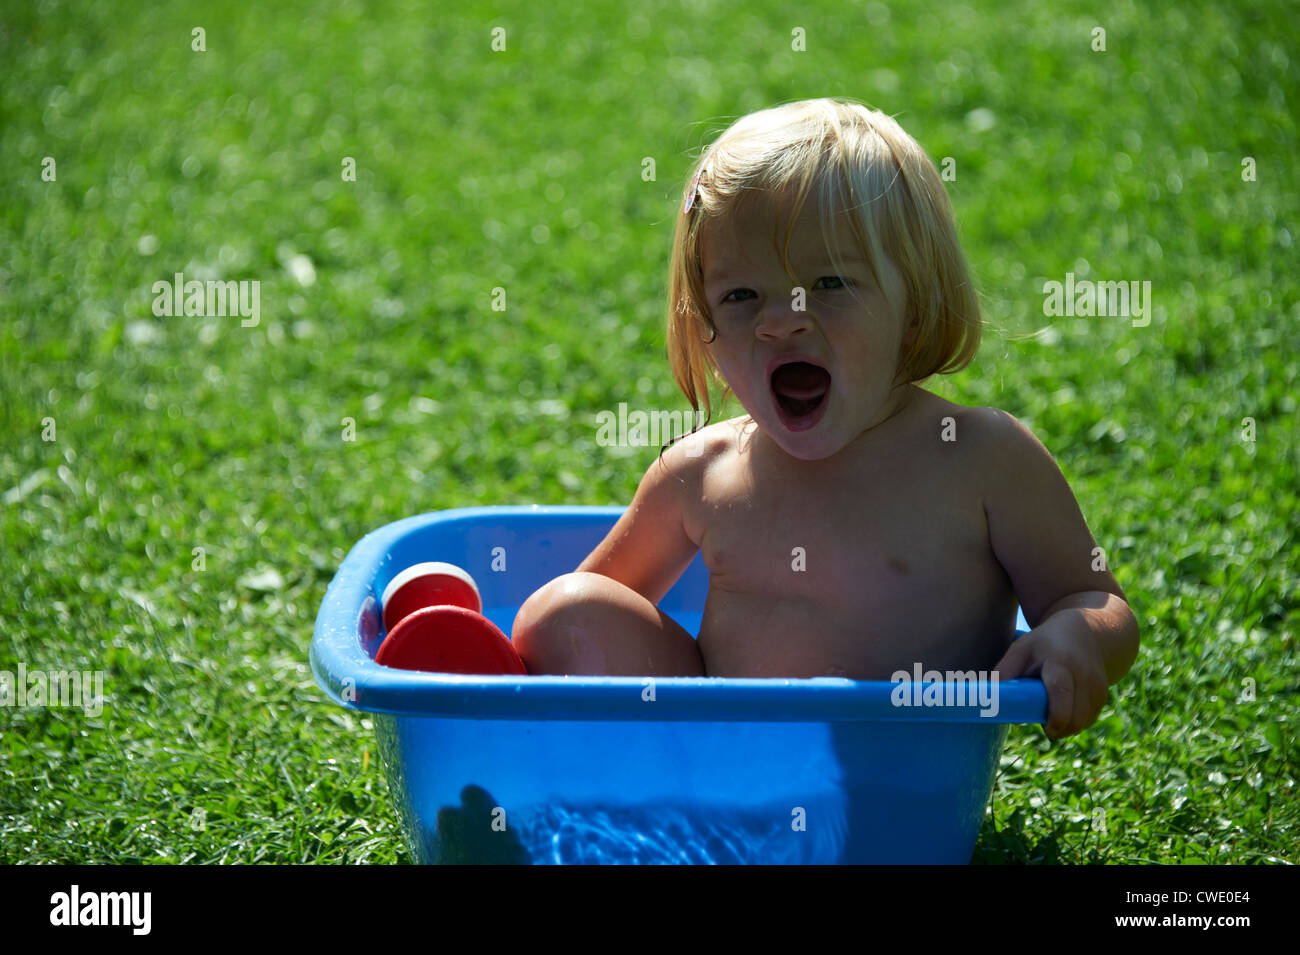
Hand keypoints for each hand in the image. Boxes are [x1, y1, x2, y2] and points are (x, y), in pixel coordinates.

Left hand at [994, 608, 1110, 739]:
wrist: (1087, 632)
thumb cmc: (1046, 642)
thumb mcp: (1021, 649)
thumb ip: (1005, 671)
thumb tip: (988, 698)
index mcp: (1061, 662)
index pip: (1061, 691)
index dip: (1055, 717)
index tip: (1045, 728)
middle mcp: (1084, 675)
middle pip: (1076, 716)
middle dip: (1059, 728)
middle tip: (1043, 724)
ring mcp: (1098, 686)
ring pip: (1083, 721)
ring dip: (1066, 727)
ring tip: (1052, 713)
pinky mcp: (1103, 695)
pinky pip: (1088, 719)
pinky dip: (1075, 722)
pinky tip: (1065, 712)